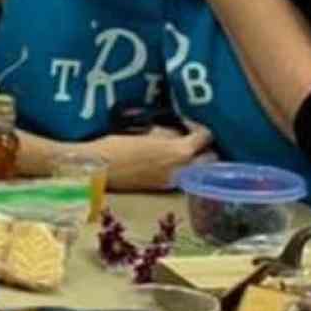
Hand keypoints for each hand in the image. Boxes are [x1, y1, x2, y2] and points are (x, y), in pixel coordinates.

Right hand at [91, 122, 214, 190]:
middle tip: (195, 137)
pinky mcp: (163, 188)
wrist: (100, 169)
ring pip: (198, 171)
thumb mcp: (148, 133)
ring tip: (186, 148)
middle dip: (206, 148)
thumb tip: (179, 133)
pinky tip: (172, 160)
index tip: (188, 122)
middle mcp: (182, 170)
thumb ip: (170, 134)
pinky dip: (184, 168)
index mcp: (180, 152)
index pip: (205, 138)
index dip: (199, 127)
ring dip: (197, 160)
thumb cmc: (120, 146)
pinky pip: (183, 177)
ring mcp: (174, 182)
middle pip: (210, 159)